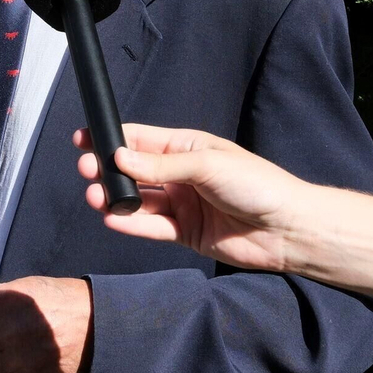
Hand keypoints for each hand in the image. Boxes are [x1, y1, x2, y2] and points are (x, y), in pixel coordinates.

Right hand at [73, 124, 306, 271]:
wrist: (287, 229)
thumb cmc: (258, 185)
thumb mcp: (206, 165)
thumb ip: (160, 165)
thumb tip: (121, 157)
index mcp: (188, 148)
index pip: (141, 140)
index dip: (112, 139)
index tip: (85, 139)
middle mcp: (182, 175)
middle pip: (134, 172)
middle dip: (109, 171)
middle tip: (88, 171)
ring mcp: (183, 204)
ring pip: (139, 201)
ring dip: (116, 199)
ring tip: (97, 197)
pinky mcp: (186, 233)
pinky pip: (152, 227)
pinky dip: (132, 224)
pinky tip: (113, 219)